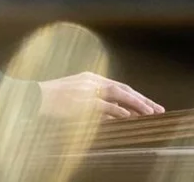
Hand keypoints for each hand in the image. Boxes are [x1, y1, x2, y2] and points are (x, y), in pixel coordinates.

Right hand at [37, 71, 164, 119]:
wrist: (34, 96)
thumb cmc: (53, 99)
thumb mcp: (76, 96)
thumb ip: (95, 103)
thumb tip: (114, 113)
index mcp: (92, 78)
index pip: (120, 86)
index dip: (136, 96)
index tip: (149, 104)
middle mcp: (93, 81)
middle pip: (124, 89)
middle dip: (143, 99)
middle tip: (158, 109)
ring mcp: (88, 90)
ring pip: (119, 95)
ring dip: (136, 104)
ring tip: (150, 112)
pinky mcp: (82, 101)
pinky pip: (105, 105)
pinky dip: (118, 110)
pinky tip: (129, 116)